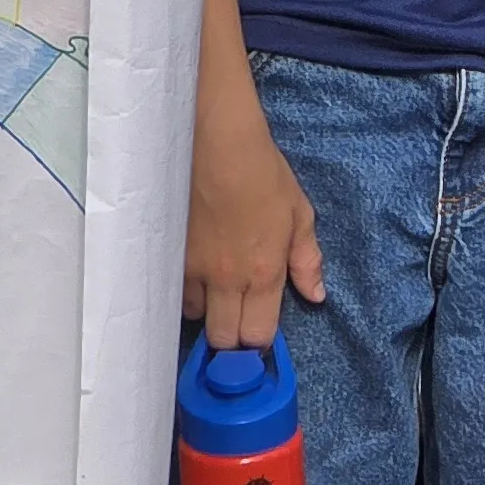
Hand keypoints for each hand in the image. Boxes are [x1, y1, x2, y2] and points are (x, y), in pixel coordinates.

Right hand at [185, 97, 321, 352]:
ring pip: (192, 316)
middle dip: (230, 339)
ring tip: (212, 291)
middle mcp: (227, 280)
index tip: (259, 332)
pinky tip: (189, 275)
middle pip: (223, 339)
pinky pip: (170, 290)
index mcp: (264, 273)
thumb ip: (307, 261)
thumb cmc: (263, 173)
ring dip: (204, 311)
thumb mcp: (300, 214)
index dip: (259, 342)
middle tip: (234, 319)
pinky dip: (181, 290)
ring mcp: (192, 269)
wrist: (216, 142)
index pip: (257, 335)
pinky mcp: (167, 254)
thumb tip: (317, 296)